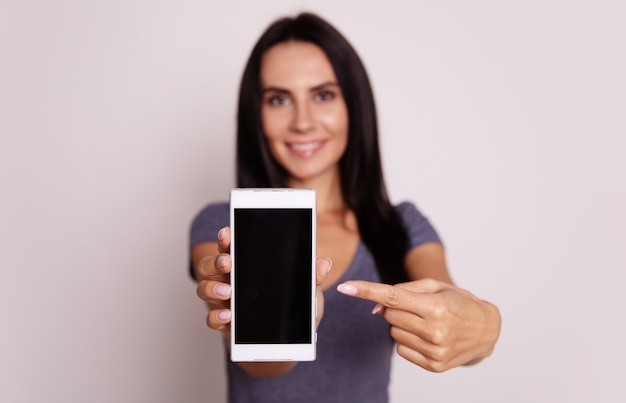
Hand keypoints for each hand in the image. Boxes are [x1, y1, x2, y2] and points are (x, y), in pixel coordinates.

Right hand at [195, 227, 332, 334]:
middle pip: (210, 264)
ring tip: (226, 292)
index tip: (228, 233)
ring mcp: (225, 300)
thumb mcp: (308, 289)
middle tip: (227, 263)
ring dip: (212, 288)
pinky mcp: (226, 322)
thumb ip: (313, 276)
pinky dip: (216, 316)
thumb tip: (323, 263)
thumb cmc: (295, 306)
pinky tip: (227, 316)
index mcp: (248, 263)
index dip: (226, 238)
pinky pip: (212, 318)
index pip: (231, 245)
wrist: (290, 340)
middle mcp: (231, 278)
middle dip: (216, 261)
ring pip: (204, 288)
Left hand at [337, 278, 500, 371]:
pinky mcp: (434, 365)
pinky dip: (409, 341)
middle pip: (389, 315)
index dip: (366, 291)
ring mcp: (435, 350)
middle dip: (397, 308)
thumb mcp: (436, 286)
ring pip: (394, 333)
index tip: (345, 287)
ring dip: (404, 325)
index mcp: (436, 307)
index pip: (392, 297)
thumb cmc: (460, 303)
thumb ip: (403, 289)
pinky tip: (428, 337)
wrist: (487, 330)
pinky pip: (401, 350)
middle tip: (418, 308)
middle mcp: (435, 330)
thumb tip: (375, 308)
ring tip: (428, 322)